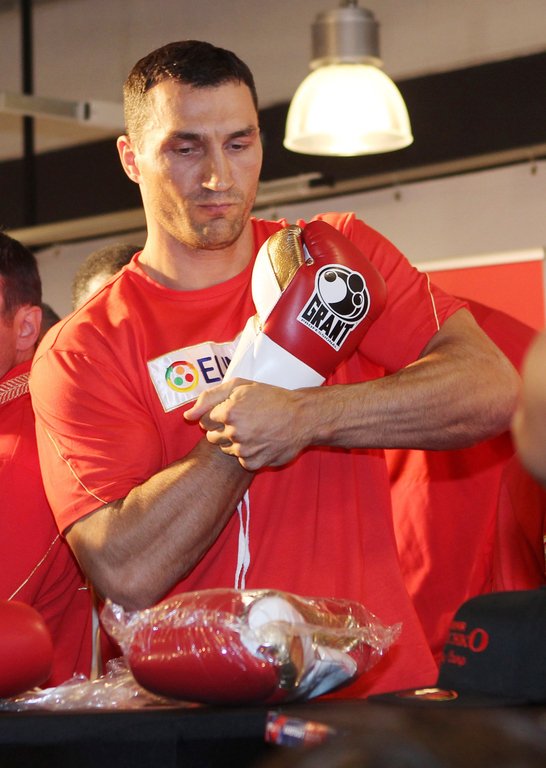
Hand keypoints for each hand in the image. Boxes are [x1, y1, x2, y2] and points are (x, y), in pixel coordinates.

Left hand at [185, 378, 308, 469]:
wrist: (302, 417)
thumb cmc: (271, 398)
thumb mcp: (240, 386)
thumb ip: (209, 397)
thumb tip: (187, 416)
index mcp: (228, 411)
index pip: (205, 419)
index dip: (219, 414)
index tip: (235, 410)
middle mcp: (234, 432)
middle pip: (212, 436)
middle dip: (224, 429)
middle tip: (245, 420)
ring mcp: (244, 450)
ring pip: (225, 449)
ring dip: (235, 441)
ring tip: (255, 430)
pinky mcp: (253, 463)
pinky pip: (240, 460)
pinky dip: (248, 453)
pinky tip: (261, 442)